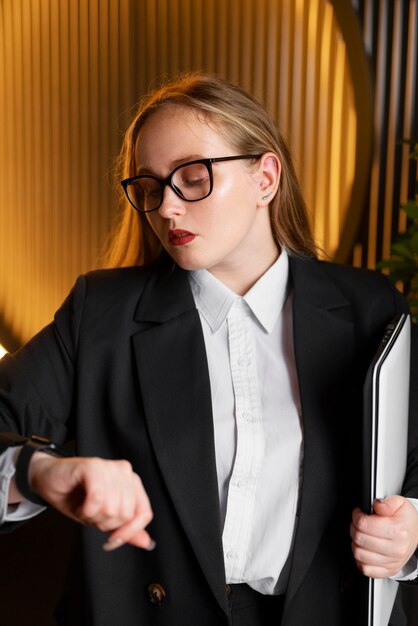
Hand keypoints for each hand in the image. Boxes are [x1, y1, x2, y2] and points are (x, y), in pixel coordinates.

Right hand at [28, 452, 154, 550]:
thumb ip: (126, 528)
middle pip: (126, 515)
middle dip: (104, 523)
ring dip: (92, 516)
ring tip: (85, 508)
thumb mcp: (103, 518)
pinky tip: (80, 505)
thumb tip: (147, 542)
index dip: (128, 533)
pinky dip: (85, 509)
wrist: (48, 480)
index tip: (111, 541)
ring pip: (111, 509)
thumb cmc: (76, 496)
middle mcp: (125, 472)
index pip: (144, 513)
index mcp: (132, 483)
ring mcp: (110, 467)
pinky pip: (97, 499)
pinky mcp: (93, 466)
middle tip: (91, 514)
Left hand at [350, 495, 417, 577]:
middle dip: (354, 528)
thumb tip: (378, 505)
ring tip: (362, 535)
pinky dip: (360, 559)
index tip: (359, 513)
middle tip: (359, 523)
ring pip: (359, 554)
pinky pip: (365, 569)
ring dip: (355, 543)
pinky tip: (365, 549)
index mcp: (398, 530)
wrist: (416, 534)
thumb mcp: (400, 503)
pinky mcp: (389, 571)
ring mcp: (392, 562)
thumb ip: (387, 502)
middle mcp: (396, 548)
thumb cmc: (405, 519)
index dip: (357, 516)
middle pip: (359, 539)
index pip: (364, 524)